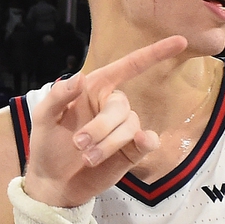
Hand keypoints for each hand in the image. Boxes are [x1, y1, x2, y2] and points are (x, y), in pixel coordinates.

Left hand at [23, 36, 187, 207]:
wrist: (53, 182)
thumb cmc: (47, 143)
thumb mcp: (44, 117)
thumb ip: (59, 95)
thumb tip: (79, 77)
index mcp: (94, 89)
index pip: (128, 66)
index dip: (154, 54)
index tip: (180, 41)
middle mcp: (111, 106)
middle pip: (121, 107)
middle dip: (100, 127)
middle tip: (78, 144)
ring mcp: (123, 130)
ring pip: (130, 127)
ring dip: (107, 143)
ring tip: (86, 157)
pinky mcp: (131, 152)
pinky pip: (148, 142)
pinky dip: (147, 142)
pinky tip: (140, 143)